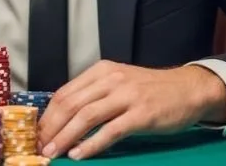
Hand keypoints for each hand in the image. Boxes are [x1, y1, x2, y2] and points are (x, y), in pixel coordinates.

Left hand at [38, 61, 225, 159]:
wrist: (188, 89)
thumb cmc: (151, 90)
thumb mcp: (119, 83)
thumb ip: (94, 94)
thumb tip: (63, 117)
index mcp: (102, 71)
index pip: (65, 93)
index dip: (48, 115)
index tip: (37, 133)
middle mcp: (111, 80)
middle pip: (71, 104)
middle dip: (51, 128)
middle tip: (39, 147)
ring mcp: (127, 96)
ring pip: (86, 116)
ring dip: (65, 137)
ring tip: (52, 153)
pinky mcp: (141, 114)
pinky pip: (110, 131)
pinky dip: (91, 144)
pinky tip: (79, 154)